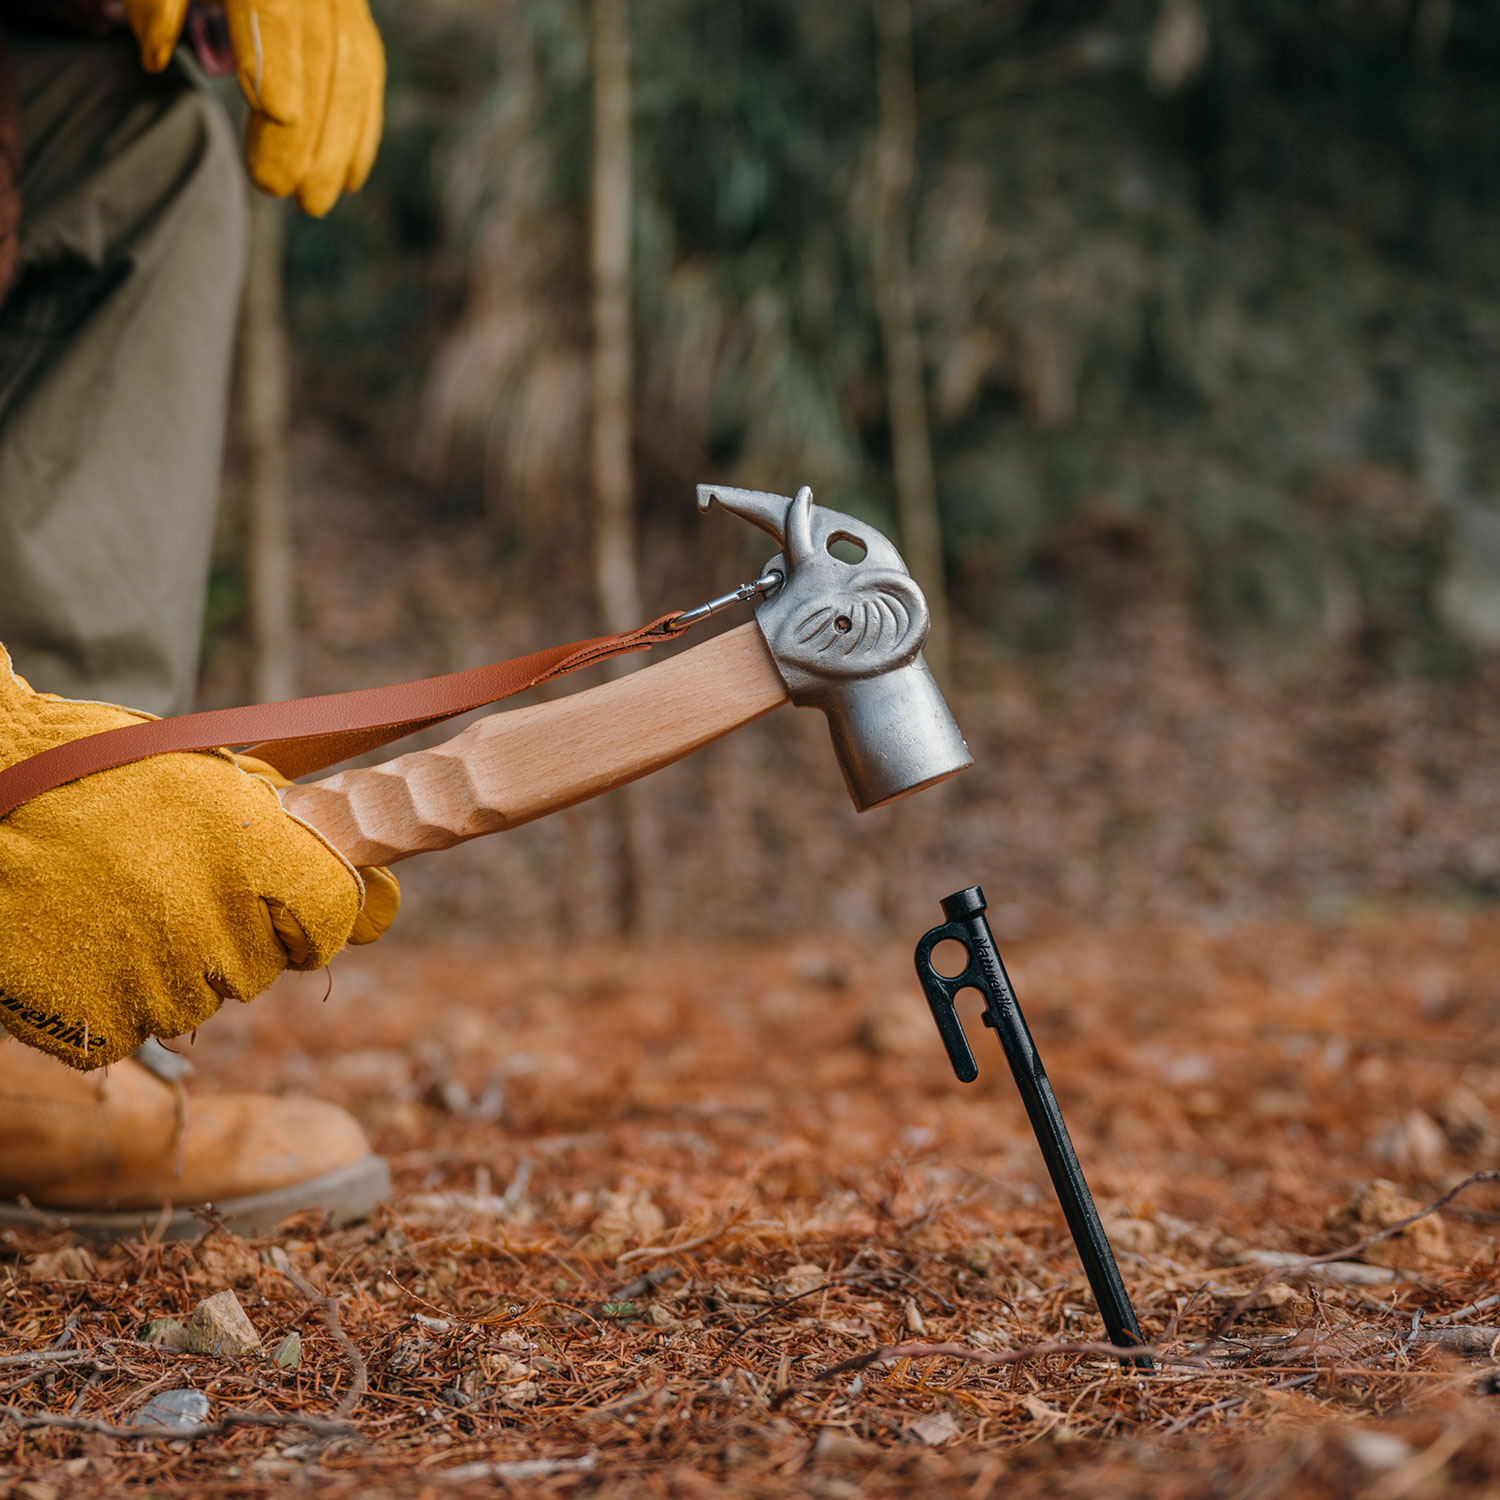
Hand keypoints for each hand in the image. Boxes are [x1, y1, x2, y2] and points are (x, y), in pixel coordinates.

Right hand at [0, 647, 398, 1069]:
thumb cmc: (110, 776)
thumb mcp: (221, 785)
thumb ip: (303, 845)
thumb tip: (385, 905)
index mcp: (259, 861)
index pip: (332, 920)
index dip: (313, 917)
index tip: (287, 907)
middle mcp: (218, 929)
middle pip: (260, 968)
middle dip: (232, 937)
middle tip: (172, 889)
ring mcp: (157, 981)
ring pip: (197, 1002)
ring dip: (171, 968)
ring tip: (119, 909)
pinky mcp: (97, 1021)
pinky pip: (134, 1031)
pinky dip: (114, 1000)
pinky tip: (87, 945)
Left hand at [124, 0, 384, 216]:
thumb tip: (152, 56)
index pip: (271, 11)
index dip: (275, 60)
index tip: (275, 113)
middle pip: (318, 57)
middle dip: (301, 129)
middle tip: (275, 188)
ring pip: (350, 74)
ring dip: (335, 147)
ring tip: (312, 203)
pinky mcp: (355, 17)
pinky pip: (367, 75)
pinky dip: (361, 131)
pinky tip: (349, 179)